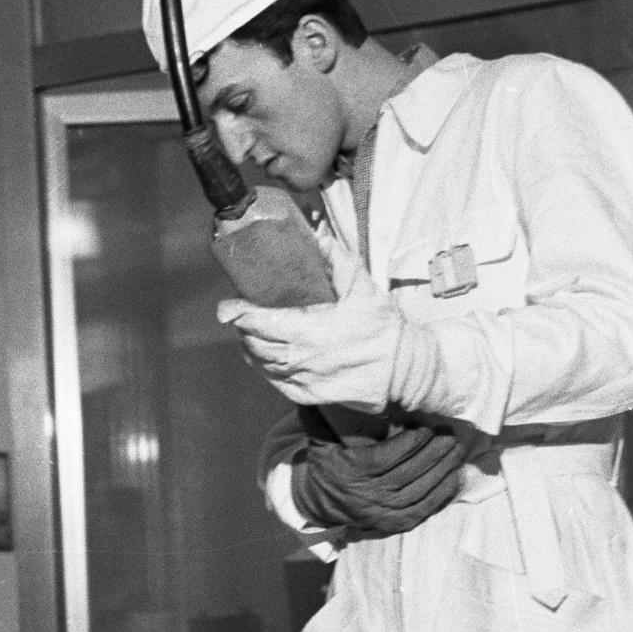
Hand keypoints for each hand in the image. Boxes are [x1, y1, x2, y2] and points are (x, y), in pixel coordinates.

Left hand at [220, 238, 402, 411]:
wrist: (405, 370)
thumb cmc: (384, 328)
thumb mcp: (364, 289)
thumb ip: (338, 261)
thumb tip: (318, 235)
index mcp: (312, 332)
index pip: (262, 324)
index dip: (240, 315)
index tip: (227, 307)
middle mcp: (303, 360)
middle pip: (255, 345)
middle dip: (245, 329)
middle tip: (243, 314)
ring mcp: (304, 381)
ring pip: (262, 364)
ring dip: (252, 347)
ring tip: (254, 331)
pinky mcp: (308, 396)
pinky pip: (275, 381)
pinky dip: (265, 366)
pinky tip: (267, 354)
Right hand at [292, 416, 468, 537]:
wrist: (321, 503)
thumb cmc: (327, 465)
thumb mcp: (320, 440)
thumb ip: (324, 417)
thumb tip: (327, 387)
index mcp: (351, 472)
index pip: (386, 457)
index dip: (410, 443)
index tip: (427, 428)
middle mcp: (367, 494)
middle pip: (408, 473)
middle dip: (434, 453)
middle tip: (451, 435)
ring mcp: (382, 512)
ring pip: (420, 491)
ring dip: (443, 470)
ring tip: (458, 451)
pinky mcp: (393, 523)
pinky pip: (423, 509)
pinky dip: (442, 494)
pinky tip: (455, 476)